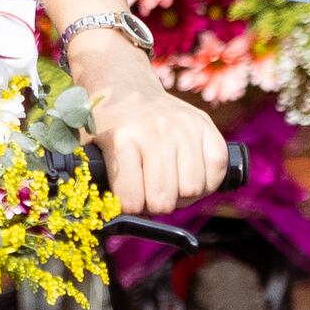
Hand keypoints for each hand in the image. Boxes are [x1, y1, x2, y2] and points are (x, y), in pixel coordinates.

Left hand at [91, 81, 228, 217]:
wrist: (128, 89)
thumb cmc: (110, 127)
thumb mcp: (92, 150)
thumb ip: (98, 182)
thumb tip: (112, 220)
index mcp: (122, 140)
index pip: (132, 200)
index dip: (130, 208)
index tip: (128, 200)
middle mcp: (155, 133)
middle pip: (165, 199)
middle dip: (156, 205)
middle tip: (150, 194)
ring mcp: (184, 127)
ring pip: (194, 189)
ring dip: (182, 195)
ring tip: (170, 184)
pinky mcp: (206, 125)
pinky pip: (217, 170)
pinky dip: (206, 181)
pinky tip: (189, 175)